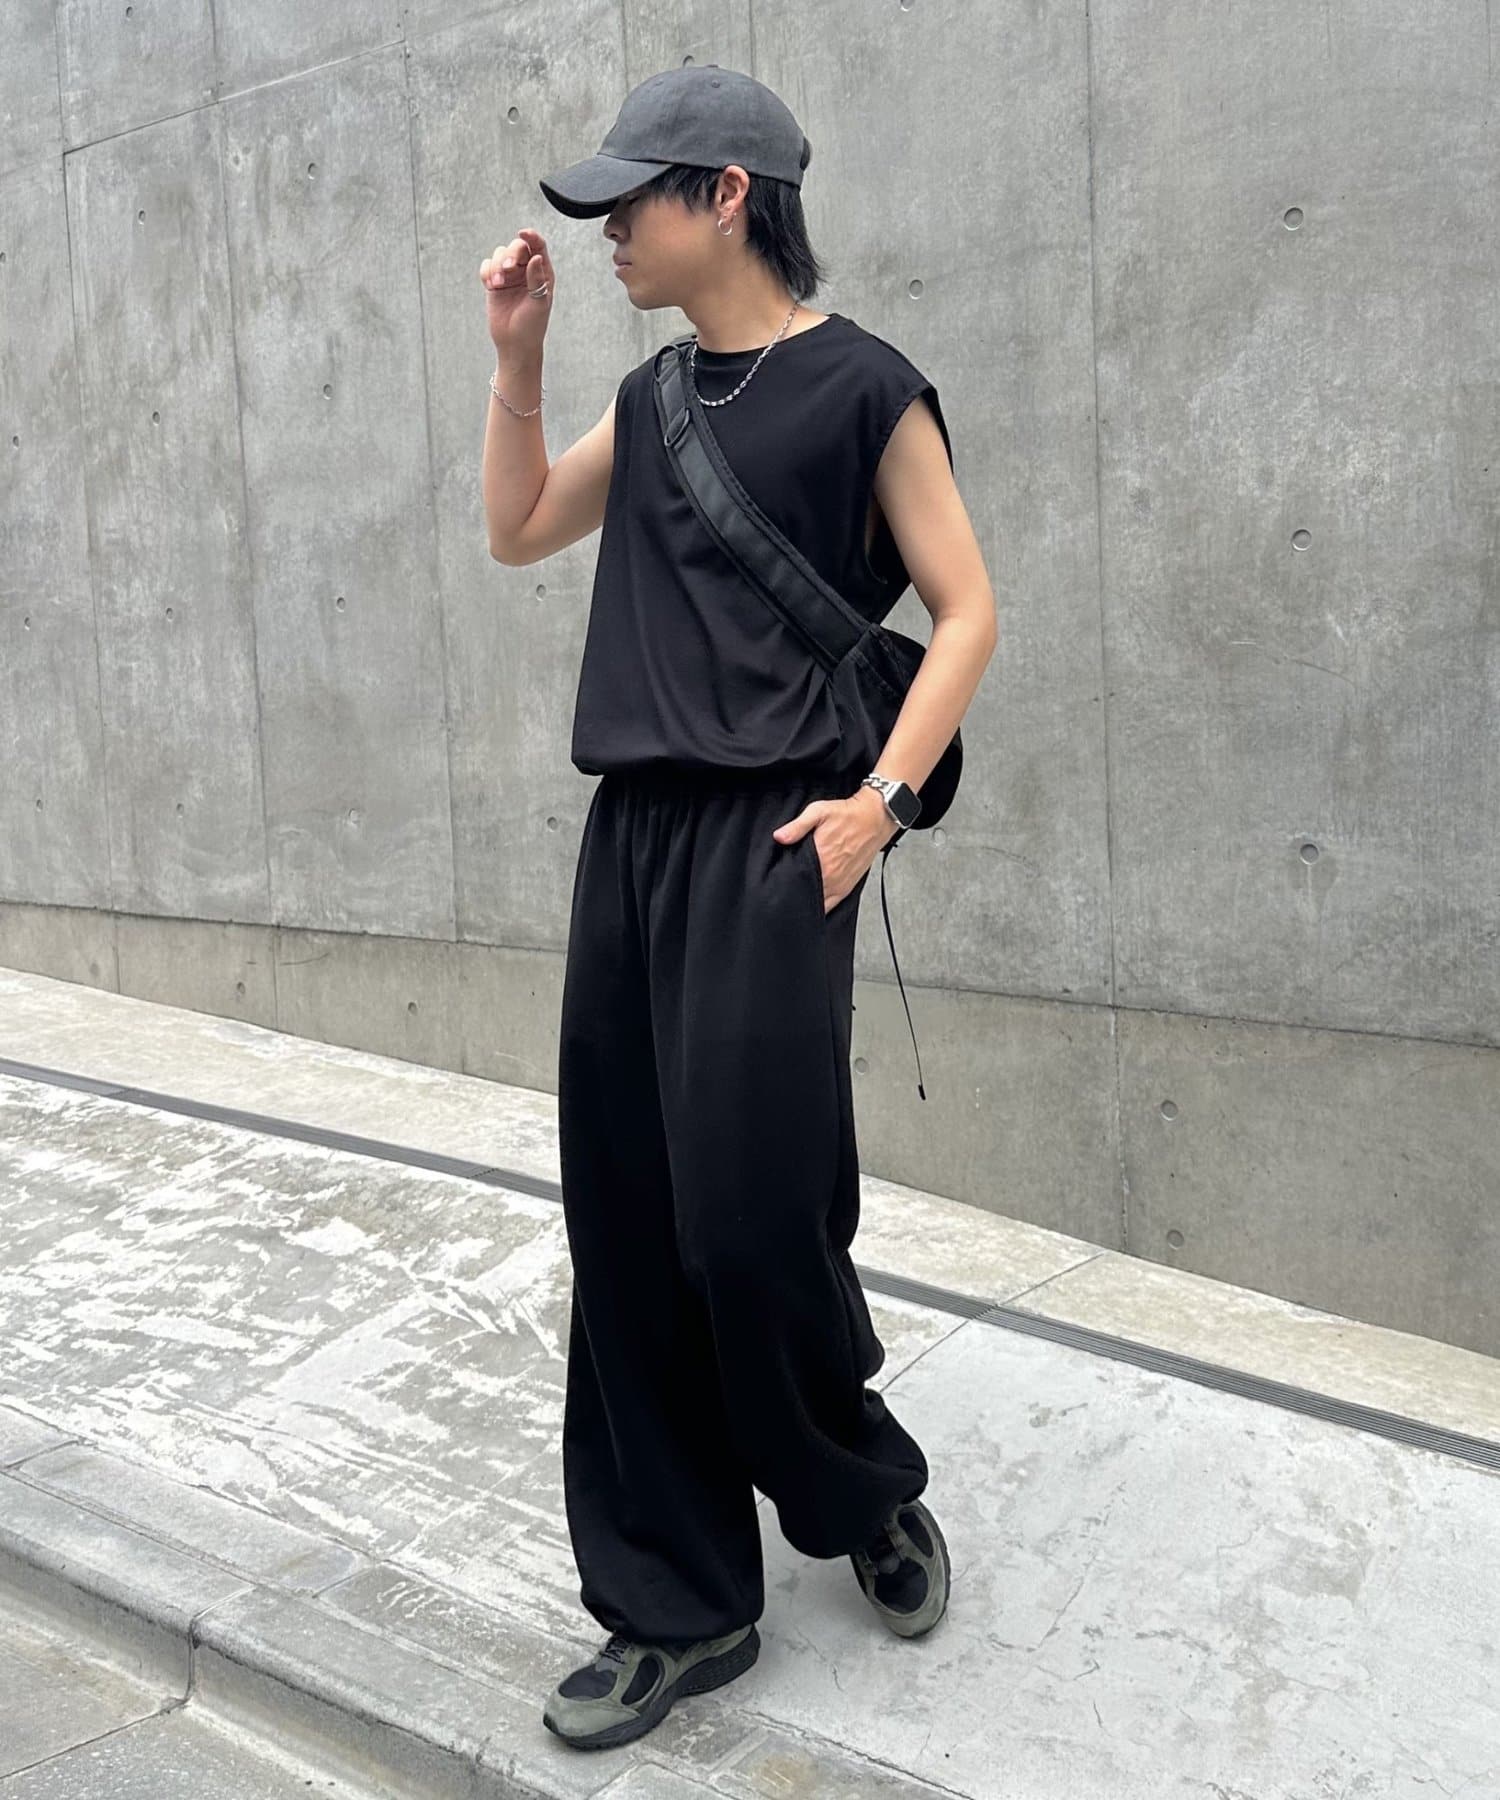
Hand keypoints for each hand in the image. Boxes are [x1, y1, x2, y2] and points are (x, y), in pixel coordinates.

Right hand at [480, 228, 554, 358]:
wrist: (515, 344)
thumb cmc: (532, 326)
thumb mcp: (539, 302)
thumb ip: (537, 279)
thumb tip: (536, 257)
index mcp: (543, 273)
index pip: (538, 246)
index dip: (531, 236)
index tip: (523, 232)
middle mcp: (527, 271)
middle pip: (517, 247)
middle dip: (510, 255)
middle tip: (508, 270)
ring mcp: (510, 276)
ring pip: (500, 254)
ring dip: (496, 266)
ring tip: (497, 284)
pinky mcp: (495, 283)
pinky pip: (487, 266)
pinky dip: (487, 272)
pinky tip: (491, 285)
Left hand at [772, 787, 899, 913]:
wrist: (875, 818)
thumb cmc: (848, 815)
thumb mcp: (819, 811)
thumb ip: (797, 826)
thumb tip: (779, 836)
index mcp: (821, 859)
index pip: (794, 881)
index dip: (783, 883)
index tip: (777, 881)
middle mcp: (830, 875)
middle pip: (805, 895)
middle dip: (793, 893)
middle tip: (785, 888)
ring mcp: (839, 884)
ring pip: (818, 904)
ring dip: (807, 901)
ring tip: (798, 896)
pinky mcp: (847, 887)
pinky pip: (831, 905)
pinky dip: (821, 906)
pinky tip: (813, 901)